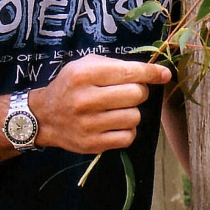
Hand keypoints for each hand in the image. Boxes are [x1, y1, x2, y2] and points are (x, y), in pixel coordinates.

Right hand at [27, 56, 171, 154]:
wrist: (44, 117)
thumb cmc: (71, 86)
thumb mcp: (87, 65)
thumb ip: (118, 65)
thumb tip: (158, 73)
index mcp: (85, 75)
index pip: (130, 72)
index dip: (152, 73)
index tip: (165, 74)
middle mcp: (85, 99)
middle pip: (136, 94)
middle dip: (139, 91)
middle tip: (128, 92)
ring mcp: (88, 124)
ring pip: (135, 116)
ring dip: (133, 111)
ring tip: (119, 109)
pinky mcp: (92, 144)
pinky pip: (128, 137)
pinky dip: (128, 130)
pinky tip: (116, 124)